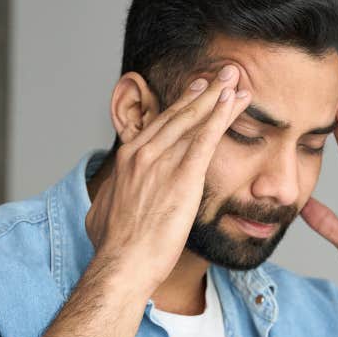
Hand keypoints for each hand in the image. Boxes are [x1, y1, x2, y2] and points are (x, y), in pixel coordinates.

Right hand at [86, 66, 250, 290]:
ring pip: (195, 120)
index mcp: (127, 158)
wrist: (123, 263)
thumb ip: (108, 197)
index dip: (182, 106)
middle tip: (224, 74)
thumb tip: (104, 200)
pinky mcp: (182, 177)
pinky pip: (205, 139)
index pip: (160, 124)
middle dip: (205, 91)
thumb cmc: (113, 246)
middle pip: (180, 115)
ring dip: (219, 97)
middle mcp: (143, 152)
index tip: (197, 92)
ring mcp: (162, 162)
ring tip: (236, 79)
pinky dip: (220, 116)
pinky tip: (234, 101)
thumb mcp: (101, 212)